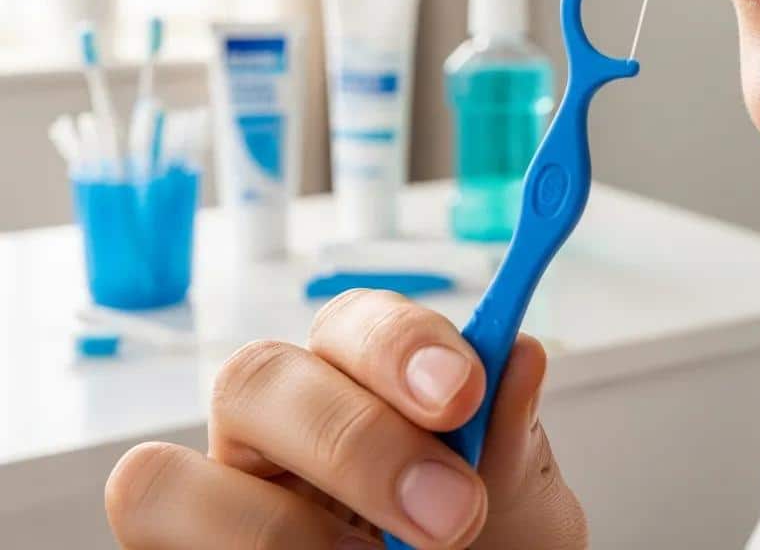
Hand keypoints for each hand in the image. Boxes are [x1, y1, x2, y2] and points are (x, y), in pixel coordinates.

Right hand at [105, 290, 586, 548]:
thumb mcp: (518, 508)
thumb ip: (510, 440)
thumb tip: (519, 354)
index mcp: (356, 382)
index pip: (348, 321)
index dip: (398, 342)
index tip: (463, 389)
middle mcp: (275, 427)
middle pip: (253, 375)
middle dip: (350, 437)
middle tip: (450, 512)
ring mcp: (218, 497)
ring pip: (158, 476)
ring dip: (273, 531)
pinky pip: (150, 546)